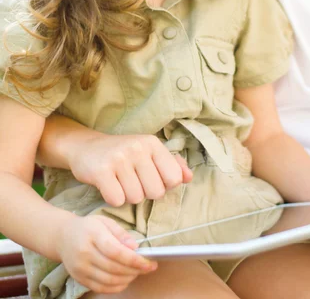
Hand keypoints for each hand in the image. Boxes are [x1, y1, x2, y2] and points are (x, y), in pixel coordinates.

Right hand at [57, 214, 156, 293]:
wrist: (63, 237)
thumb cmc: (87, 227)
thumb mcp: (105, 221)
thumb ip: (120, 233)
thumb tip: (135, 246)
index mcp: (92, 235)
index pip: (116, 251)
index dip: (134, 259)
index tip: (149, 262)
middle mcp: (84, 254)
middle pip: (114, 268)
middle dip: (135, 270)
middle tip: (148, 267)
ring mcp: (81, 269)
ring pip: (109, 280)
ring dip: (128, 278)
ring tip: (138, 272)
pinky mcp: (80, 279)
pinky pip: (102, 288)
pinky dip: (117, 286)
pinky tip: (126, 279)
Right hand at [68, 133, 192, 206]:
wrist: (85, 147)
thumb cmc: (122, 154)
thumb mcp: (148, 152)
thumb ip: (171, 164)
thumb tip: (189, 177)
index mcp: (152, 143)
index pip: (174, 178)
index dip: (163, 186)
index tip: (151, 180)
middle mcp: (138, 148)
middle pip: (156, 192)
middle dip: (145, 193)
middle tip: (133, 182)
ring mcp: (119, 158)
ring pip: (135, 198)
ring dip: (128, 197)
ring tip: (119, 183)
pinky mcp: (101, 171)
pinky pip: (117, 200)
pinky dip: (113, 199)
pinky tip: (109, 186)